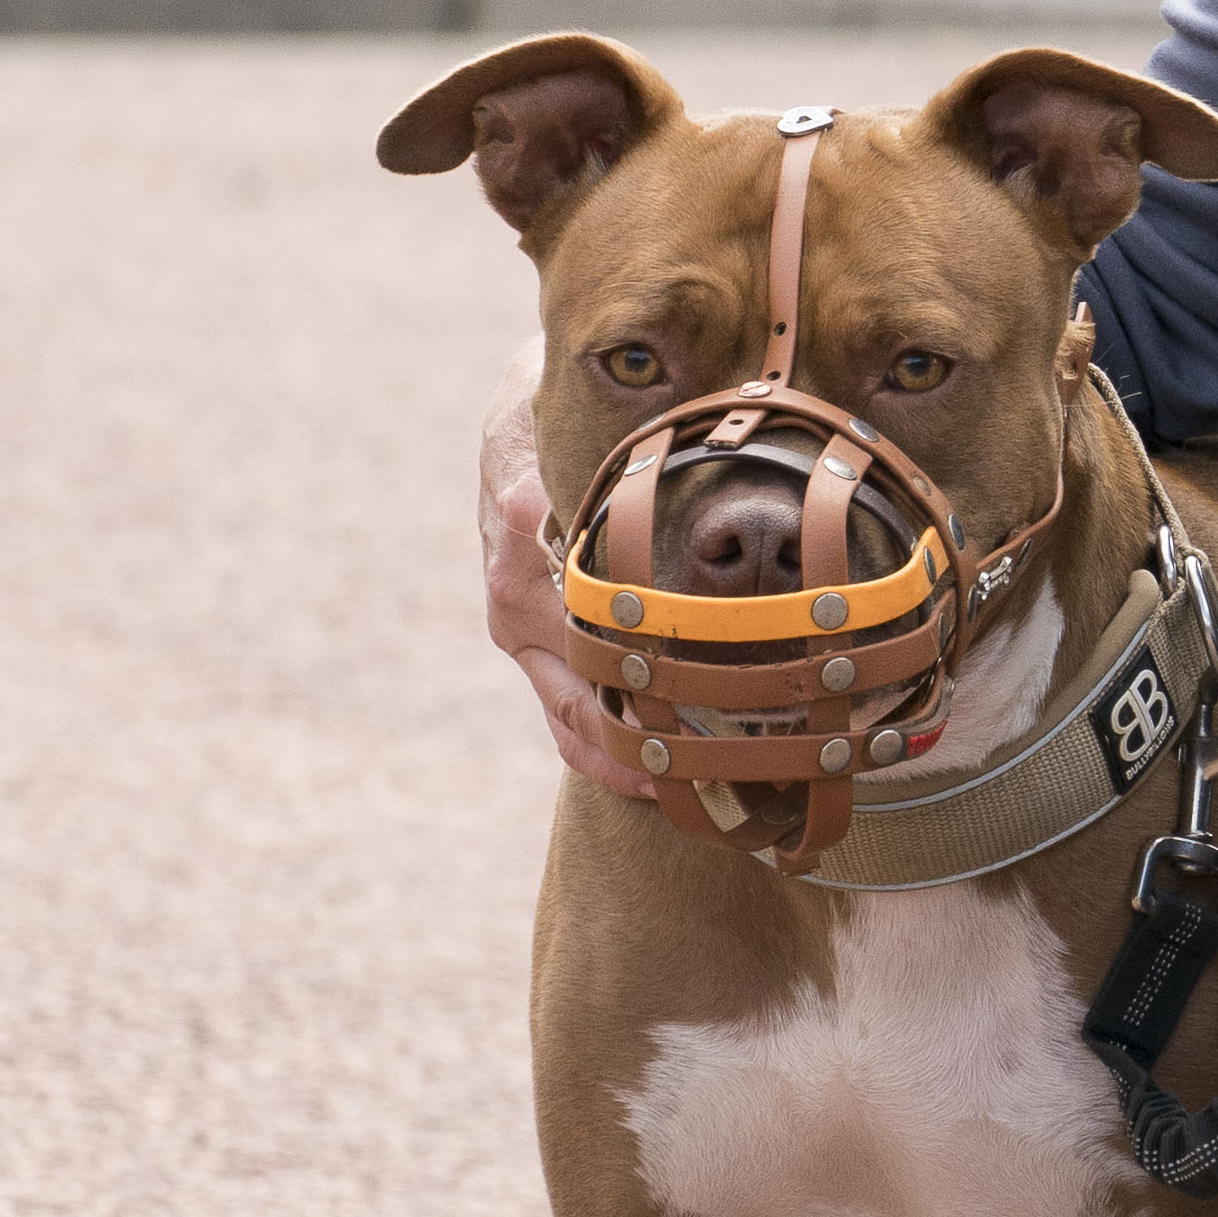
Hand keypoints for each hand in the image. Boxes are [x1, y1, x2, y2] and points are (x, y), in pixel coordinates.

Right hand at [482, 336, 652, 798]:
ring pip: (575, 724)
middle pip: (578, 716)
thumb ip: (522, 487)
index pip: (575, 668)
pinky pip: (575, 709)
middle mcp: (520, 625)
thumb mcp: (522, 444)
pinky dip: (615, 747)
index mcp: (516, 591)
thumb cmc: (533, 429)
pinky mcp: (546, 642)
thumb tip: (523, 512)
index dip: (628, 713)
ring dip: (625, 764)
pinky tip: (670, 773)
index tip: (682, 745)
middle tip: (701, 789)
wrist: (518, 420)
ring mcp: (530, 641)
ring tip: (689, 796)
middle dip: (634, 758)